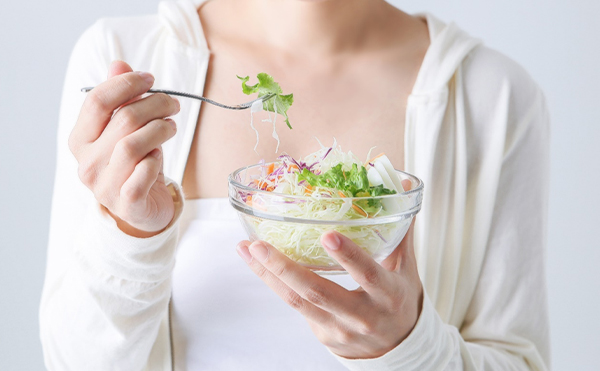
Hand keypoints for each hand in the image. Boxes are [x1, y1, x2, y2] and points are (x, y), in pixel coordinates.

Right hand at [69, 60, 179, 236]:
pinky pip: (144, 172)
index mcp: (80, 139)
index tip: (150, 79)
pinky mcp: (126, 203)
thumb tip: (119, 64)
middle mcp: (87, 163)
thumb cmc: (134, 164)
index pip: (97, 101)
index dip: (126, 84)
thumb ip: (119, 98)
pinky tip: (159, 155)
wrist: (141, 208)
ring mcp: (104, 185)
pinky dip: (156, 159)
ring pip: (133, 145)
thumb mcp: (125, 130)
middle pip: (123, 119)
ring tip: (171, 126)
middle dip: (155, 104)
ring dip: (160, 129)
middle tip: (173, 103)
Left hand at [236, 218, 422, 358]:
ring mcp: (339, 327)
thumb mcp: (405, 266)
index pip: (368, 275)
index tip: (328, 235)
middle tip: (260, 244)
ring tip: (248, 249)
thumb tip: (402, 184)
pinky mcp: (322, 333)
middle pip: (318, 292)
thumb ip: (400, 227)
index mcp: (388, 294)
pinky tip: (257, 263)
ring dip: (268, 274)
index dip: (348, 256)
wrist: (396, 344)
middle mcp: (362, 315)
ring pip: (297, 301)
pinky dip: (274, 283)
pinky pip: (295, 306)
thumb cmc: (398, 298)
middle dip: (285, 268)